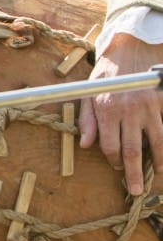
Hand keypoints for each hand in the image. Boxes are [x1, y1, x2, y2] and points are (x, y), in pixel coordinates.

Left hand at [79, 33, 162, 195]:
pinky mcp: (161, 102)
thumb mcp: (88, 94)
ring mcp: (149, 108)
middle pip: (132, 150)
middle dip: (134, 173)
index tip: (116, 167)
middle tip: (136, 190)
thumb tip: (86, 145)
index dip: (113, 160)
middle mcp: (128, 111)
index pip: (109, 146)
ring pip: (156, 142)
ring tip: (158, 174)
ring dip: (158, 161)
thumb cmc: (105, 76)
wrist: (129, 51)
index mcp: (106, 110)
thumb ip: (87, 120)